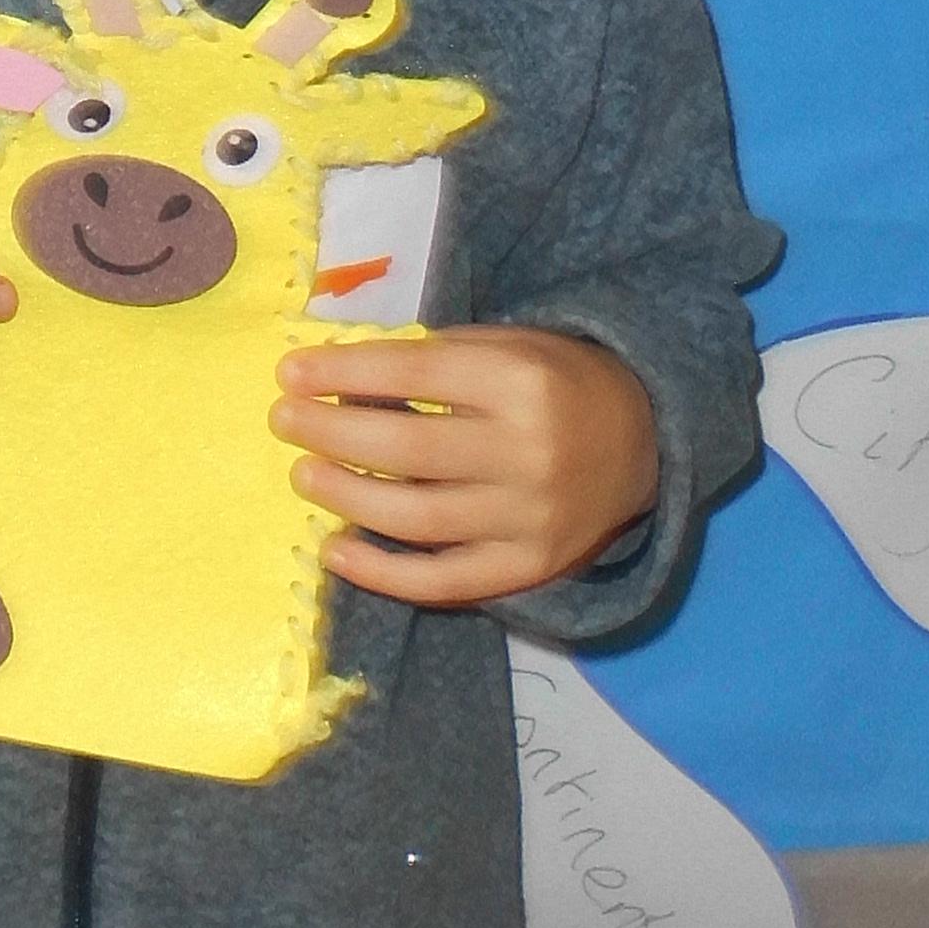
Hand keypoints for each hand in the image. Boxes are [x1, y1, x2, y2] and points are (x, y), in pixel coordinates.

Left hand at [274, 326, 660, 609]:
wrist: (643, 442)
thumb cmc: (556, 383)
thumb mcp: (507, 346)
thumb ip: (432, 361)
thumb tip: (334, 380)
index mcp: (521, 382)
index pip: (413, 373)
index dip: (342, 372)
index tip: (289, 372)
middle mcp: (527, 452)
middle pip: (407, 449)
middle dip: (331, 433)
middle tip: (285, 422)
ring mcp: (528, 518)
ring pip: (416, 518)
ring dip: (346, 497)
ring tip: (303, 476)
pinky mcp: (526, 568)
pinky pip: (441, 581)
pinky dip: (380, 572)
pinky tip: (335, 549)